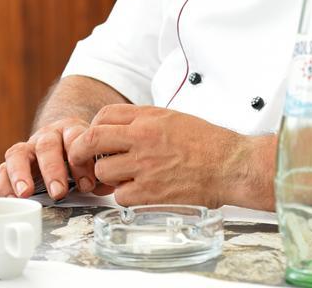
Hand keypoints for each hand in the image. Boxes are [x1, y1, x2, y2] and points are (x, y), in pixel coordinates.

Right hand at [0, 118, 104, 199]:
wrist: (66, 140)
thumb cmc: (83, 154)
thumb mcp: (94, 156)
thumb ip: (101, 169)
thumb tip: (110, 184)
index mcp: (72, 130)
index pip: (76, 138)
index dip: (82, 162)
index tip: (88, 184)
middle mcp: (49, 135)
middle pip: (48, 146)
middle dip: (53, 170)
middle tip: (59, 192)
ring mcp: (30, 146)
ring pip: (20, 153)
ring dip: (22, 174)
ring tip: (26, 192)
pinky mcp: (16, 160)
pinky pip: (3, 168)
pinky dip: (4, 182)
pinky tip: (11, 196)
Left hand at [68, 105, 270, 208]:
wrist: (228, 164)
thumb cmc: (205, 141)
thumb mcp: (172, 118)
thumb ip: (143, 121)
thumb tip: (116, 130)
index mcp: (148, 118)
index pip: (103, 116)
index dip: (93, 128)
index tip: (95, 139)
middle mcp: (142, 138)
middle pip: (92, 141)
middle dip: (82, 152)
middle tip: (84, 160)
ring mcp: (144, 166)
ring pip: (103, 171)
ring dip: (109, 177)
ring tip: (126, 176)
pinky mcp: (149, 192)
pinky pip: (119, 196)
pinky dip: (126, 195)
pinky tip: (141, 190)